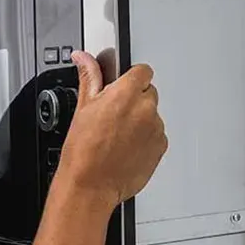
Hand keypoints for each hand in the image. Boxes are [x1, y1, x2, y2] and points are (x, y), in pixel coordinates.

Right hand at [60, 50, 167, 207]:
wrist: (90, 186)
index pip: (143, 71)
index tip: (122, 86)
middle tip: (113, 115)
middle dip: (134, 100)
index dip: (131, 78)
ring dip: (140, 120)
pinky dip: (145, 139)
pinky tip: (125, 148)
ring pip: (152, 115)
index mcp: (126, 93)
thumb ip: (89, 77)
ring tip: (117, 136)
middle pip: (148, 92)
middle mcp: (145, 109)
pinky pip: (156, 135)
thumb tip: (84, 58)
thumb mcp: (83, 108)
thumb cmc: (83, 152)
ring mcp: (156, 129)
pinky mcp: (161, 147)